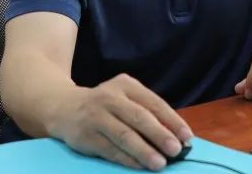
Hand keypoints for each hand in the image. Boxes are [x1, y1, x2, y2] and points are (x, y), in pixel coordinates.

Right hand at [47, 74, 192, 170]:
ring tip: (160, 163)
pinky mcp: (86, 136)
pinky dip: (127, 159)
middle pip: (139, 117)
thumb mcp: (125, 98)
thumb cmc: (106, 105)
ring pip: (124, 135)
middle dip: (160, 135)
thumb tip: (174, 134)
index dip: (171, 120)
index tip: (186, 136)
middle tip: (176, 150)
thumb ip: (147, 111)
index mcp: (126, 85)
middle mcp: (110, 98)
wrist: (64, 107)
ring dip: (144, 151)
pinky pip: (110, 150)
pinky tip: (140, 166)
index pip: (153, 103)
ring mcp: (96, 116)